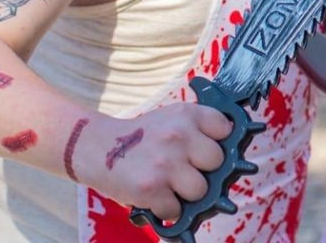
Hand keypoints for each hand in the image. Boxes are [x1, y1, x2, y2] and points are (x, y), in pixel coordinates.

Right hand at [81, 105, 233, 222]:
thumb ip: (198, 130)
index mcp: (186, 114)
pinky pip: (175, 210)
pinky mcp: (150, 189)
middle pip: (217, 162)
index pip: (225, 128)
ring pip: (200, 190)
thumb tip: (229, 157)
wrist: (96, 146)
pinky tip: (154, 196)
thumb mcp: (171, 120)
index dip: (219, 142)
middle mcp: (178, 135)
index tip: (207, 149)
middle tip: (184, 170)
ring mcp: (165, 163)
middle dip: (204, 170)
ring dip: (186, 194)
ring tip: (169, 184)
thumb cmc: (141, 138)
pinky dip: (166, 209)